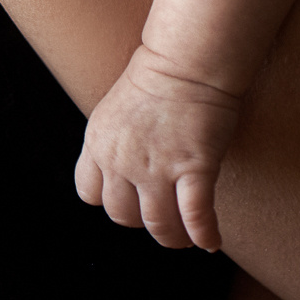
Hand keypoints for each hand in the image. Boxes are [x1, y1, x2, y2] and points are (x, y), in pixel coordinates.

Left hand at [74, 44, 240, 251]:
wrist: (188, 59)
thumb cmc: (158, 77)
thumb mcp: (114, 109)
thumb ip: (113, 144)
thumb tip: (124, 176)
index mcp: (97, 141)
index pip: (89, 194)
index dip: (110, 200)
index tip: (129, 201)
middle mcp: (121, 159)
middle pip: (123, 216)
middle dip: (142, 221)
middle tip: (161, 217)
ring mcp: (156, 166)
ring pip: (159, 226)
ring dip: (173, 238)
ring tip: (186, 238)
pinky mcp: (193, 168)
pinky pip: (195, 218)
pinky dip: (204, 236)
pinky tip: (210, 240)